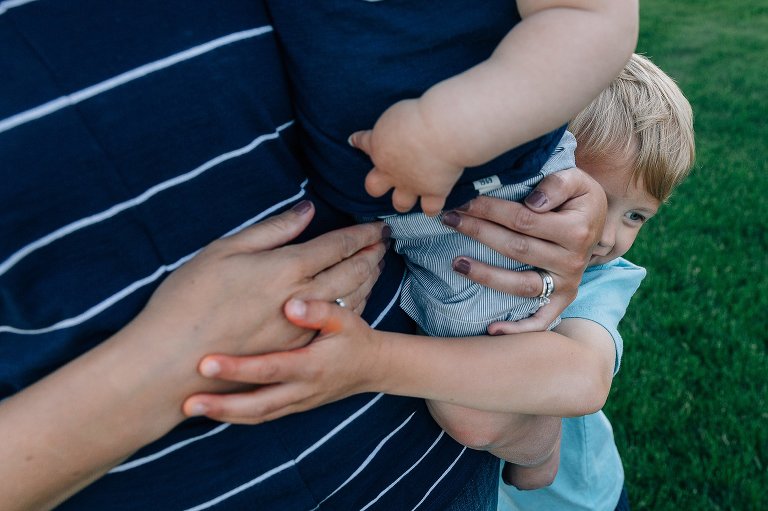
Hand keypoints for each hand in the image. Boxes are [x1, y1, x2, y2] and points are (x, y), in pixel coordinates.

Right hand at [141, 200, 387, 360]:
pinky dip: (354, 304)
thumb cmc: (189, 300)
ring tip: (377, 265)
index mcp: (285, 267)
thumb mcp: (224, 251)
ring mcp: (302, 328)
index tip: (378, 226)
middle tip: (385, 242)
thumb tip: (306, 212)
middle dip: (372, 254)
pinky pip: (337, 322)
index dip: (361, 234)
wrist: (171, 361)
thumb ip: (271, 231)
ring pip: (350, 298)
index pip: (337, 245)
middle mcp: (302, 298)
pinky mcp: (295, 350)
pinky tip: (357, 298)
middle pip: (352, 271)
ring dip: (369, 278)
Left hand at [182, 298, 383, 422]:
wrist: (373, 368)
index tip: (206, 363)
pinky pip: (262, 416)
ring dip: (224, 415)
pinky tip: (212, 409)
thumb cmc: (355, 337)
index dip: (238, 368)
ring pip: (257, 416)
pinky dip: (236, 416)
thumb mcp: (345, 319)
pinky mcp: (294, 406)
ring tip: (189, 408)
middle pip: (257, 405)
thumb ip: (320, 312)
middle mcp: (303, 389)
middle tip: (187, 403)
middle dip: (222, 406)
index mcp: (312, 365)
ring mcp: (298, 401)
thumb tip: (291, 305)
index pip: (269, 369)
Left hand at [350, 99, 464, 215]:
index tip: (354, 140)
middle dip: (377, 184)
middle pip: (373, 187)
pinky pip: (430, 208)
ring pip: (400, 203)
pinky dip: (432, 208)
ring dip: (403, 200)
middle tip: (386, 177)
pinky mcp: (432, 192)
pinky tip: (434, 205)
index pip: (362, 142)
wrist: (442, 130)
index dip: (358, 141)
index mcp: (379, 145)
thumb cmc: (422, 114)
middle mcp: (390, 170)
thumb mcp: (399, 111)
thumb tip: (401, 127)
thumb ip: (396, 125)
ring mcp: (410, 184)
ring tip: (410, 195)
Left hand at [440, 167, 605, 332]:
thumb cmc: (578, 198)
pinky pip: (542, 320)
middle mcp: (573, 261)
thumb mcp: (576, 179)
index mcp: (576, 230)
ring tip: (456, 263)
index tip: (463, 201)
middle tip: (450, 220)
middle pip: (516, 249)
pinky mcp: (562, 300)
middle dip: (479, 232)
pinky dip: (518, 329)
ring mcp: (567, 284)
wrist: (595, 221)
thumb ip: (557, 184)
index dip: (490, 210)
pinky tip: (491, 330)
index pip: (523, 220)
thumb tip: (533, 202)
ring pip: (521, 285)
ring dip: (486, 276)